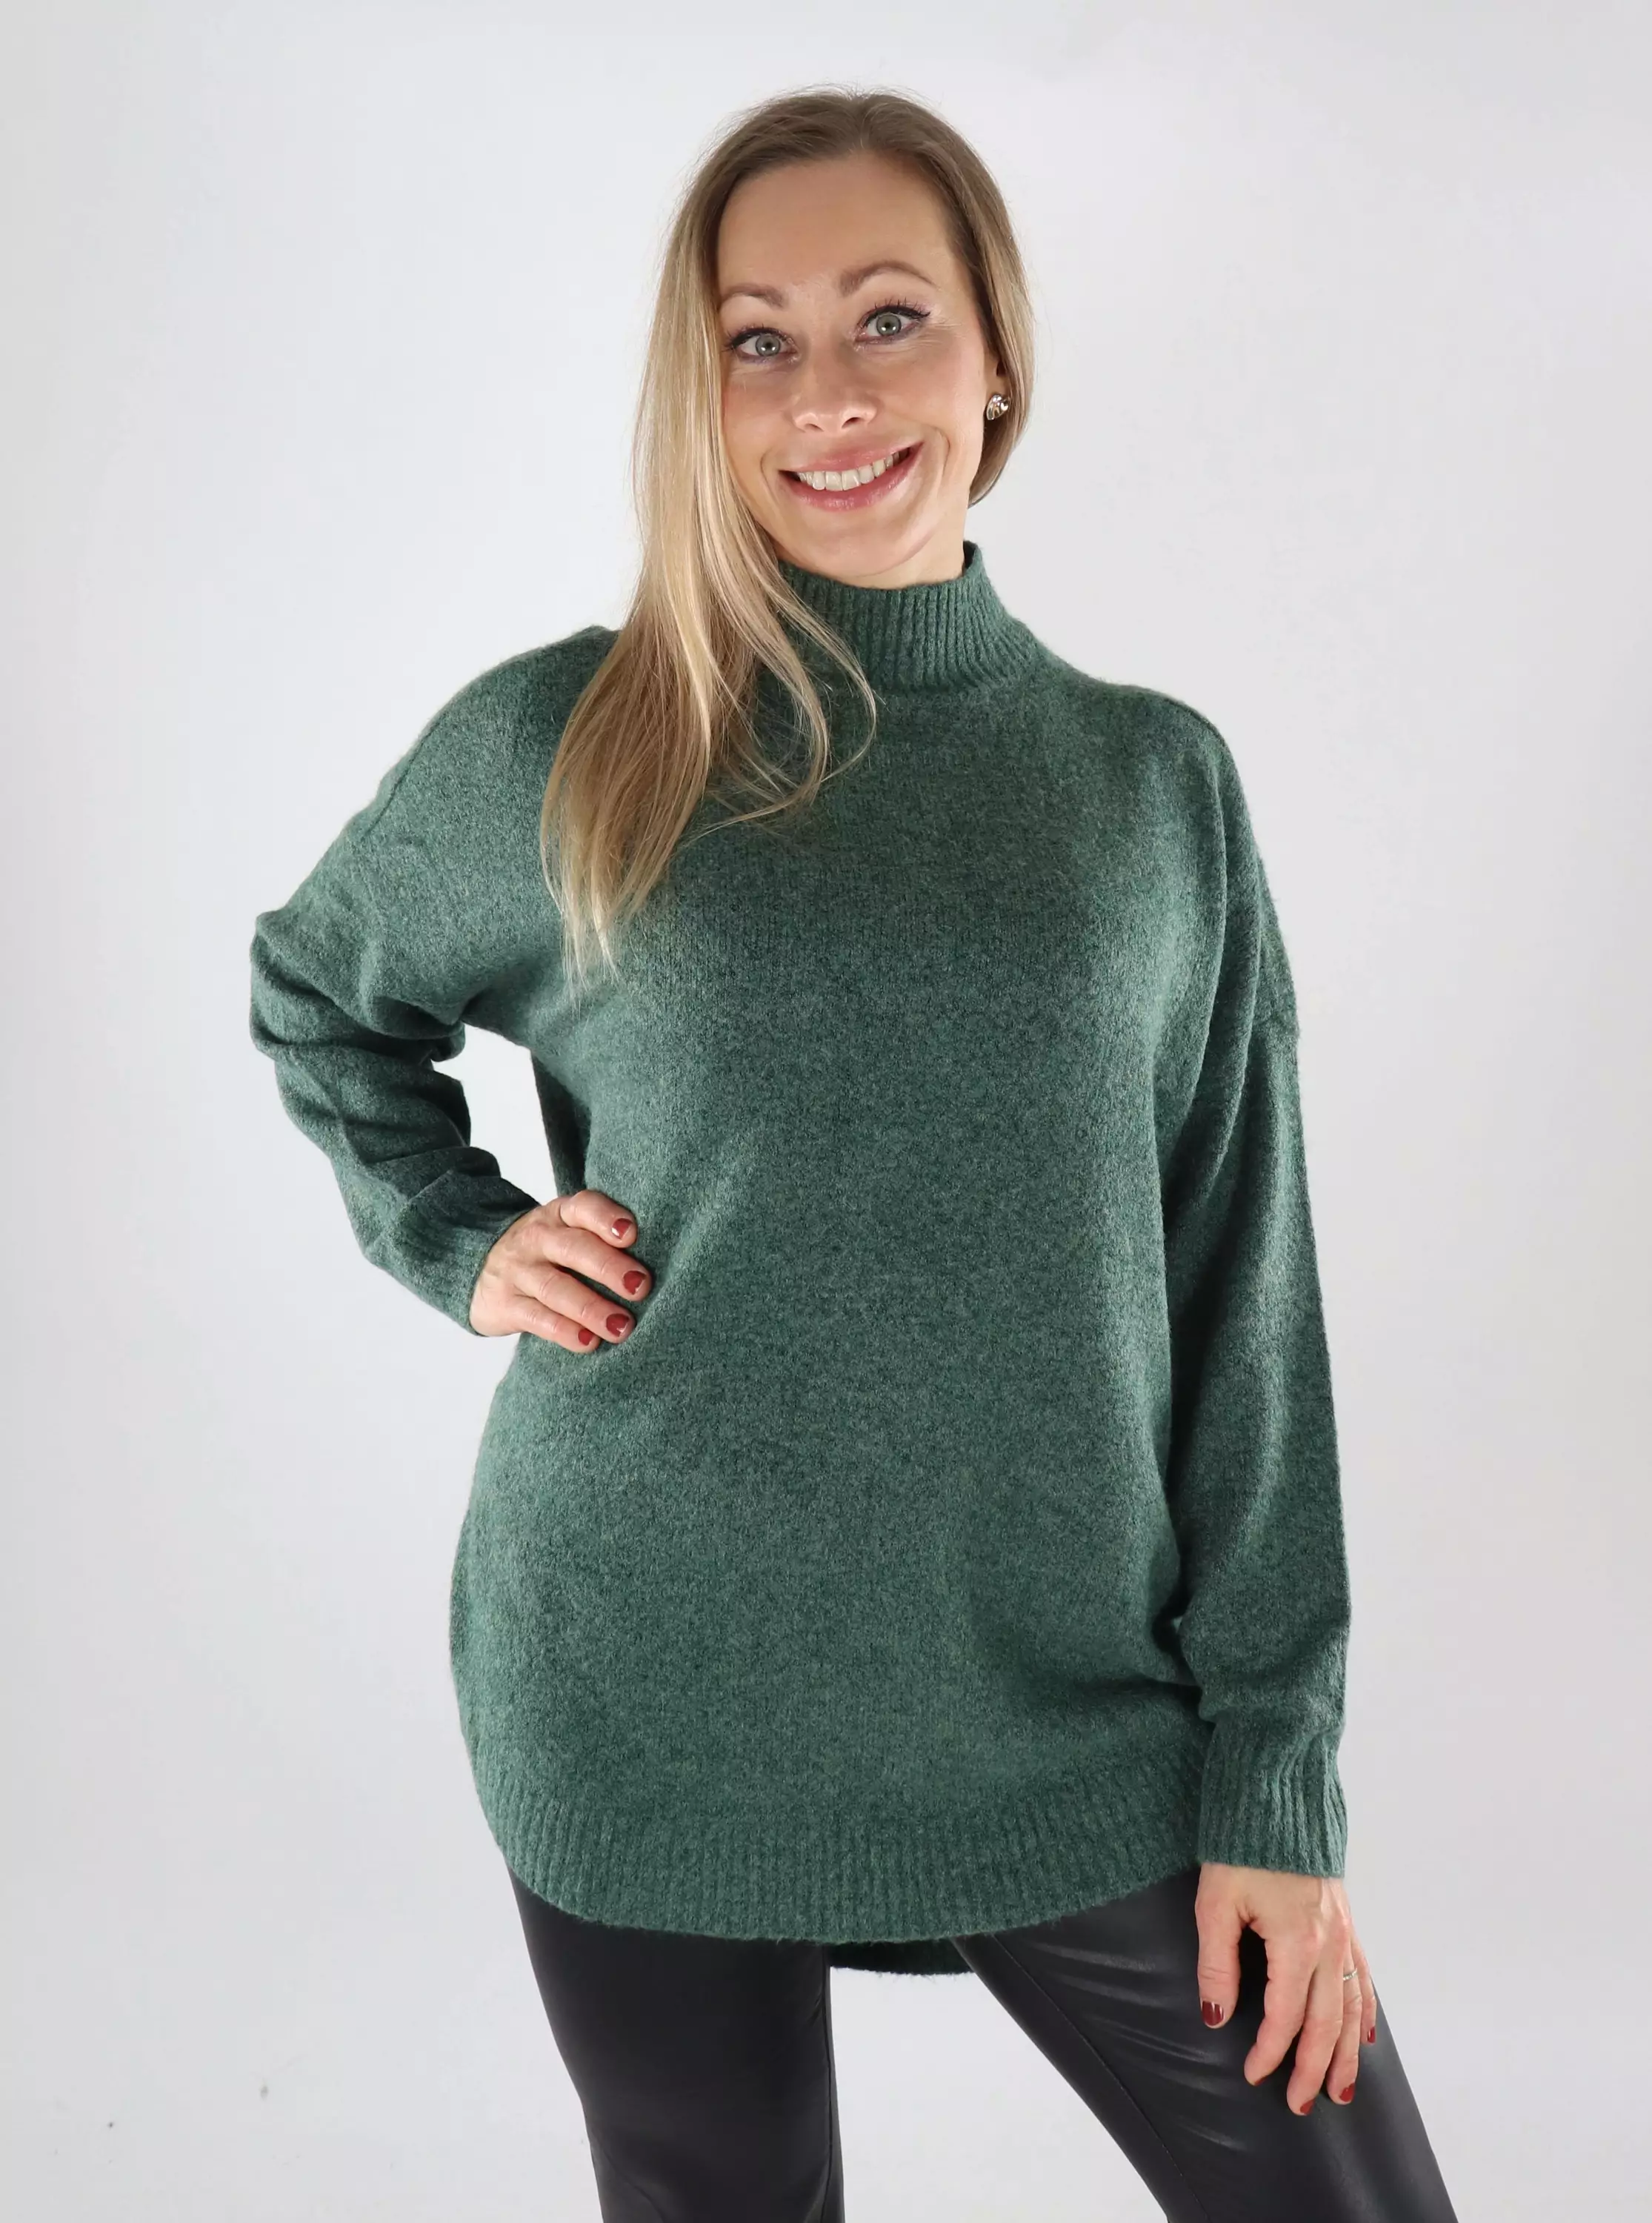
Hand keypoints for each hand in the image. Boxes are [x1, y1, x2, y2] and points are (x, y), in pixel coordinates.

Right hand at [469, 1189, 651, 1345]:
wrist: (480, 1267)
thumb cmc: (548, 1253)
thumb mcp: (568, 1234)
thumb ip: (603, 1242)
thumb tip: (663, 1266)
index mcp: (561, 1214)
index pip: (583, 1207)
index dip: (606, 1218)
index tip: (631, 1234)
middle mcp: (538, 1237)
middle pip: (573, 1248)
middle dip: (609, 1267)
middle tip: (640, 1287)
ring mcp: (518, 1270)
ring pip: (555, 1287)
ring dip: (591, 1307)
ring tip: (622, 1327)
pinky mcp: (504, 1303)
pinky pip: (536, 1317)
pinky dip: (563, 1330)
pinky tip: (588, 1342)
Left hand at [1194, 1862, 1376, 2113]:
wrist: (1277, 1798)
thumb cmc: (1242, 1846)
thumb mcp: (1216, 1903)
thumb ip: (1217, 1963)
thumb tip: (1216, 2016)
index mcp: (1297, 1943)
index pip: (1285, 2017)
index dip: (1269, 2052)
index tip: (1252, 2074)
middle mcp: (1329, 1945)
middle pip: (1326, 2024)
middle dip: (1313, 2070)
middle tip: (1299, 2105)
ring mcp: (1343, 1934)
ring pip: (1352, 2008)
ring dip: (1347, 2054)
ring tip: (1340, 2092)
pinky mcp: (1347, 1922)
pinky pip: (1364, 1978)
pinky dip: (1366, 2012)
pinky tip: (1367, 2036)